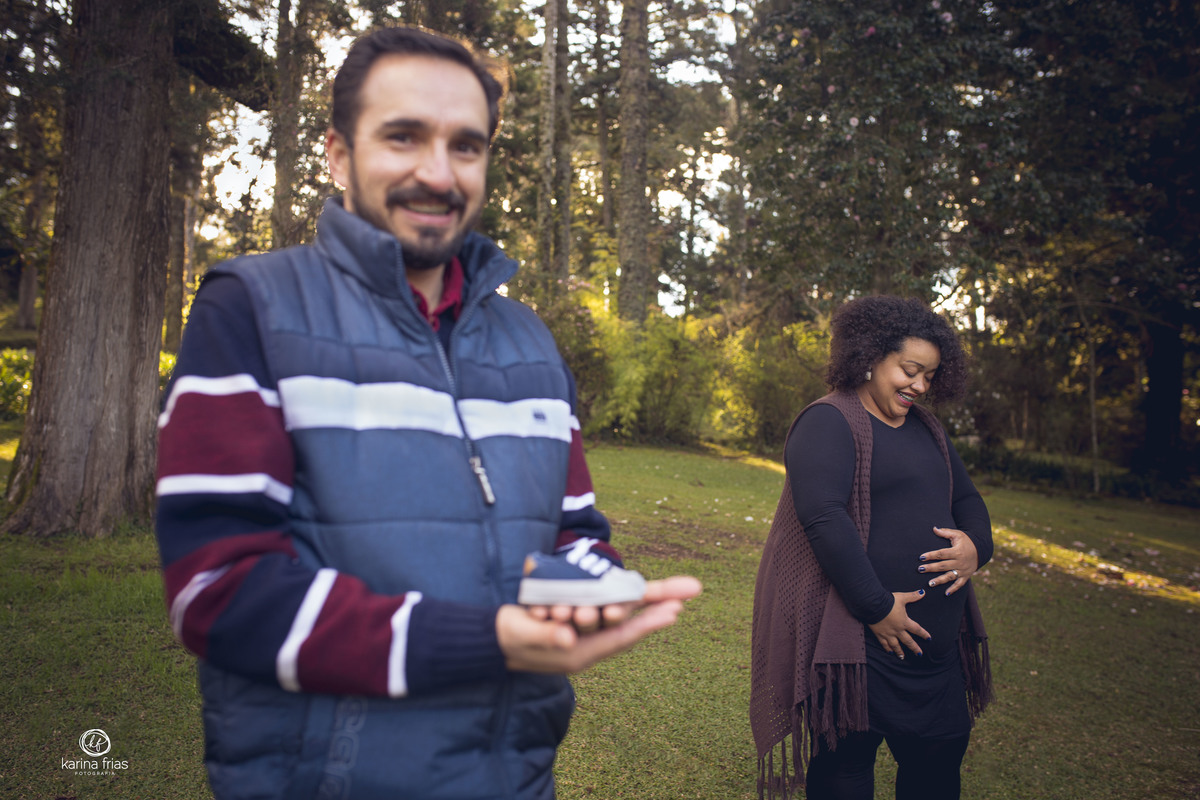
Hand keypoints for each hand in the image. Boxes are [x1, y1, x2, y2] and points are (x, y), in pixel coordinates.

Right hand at [497, 576, 701, 673]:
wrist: (494, 639)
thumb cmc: (509, 639)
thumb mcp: (523, 635)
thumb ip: (546, 635)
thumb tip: (569, 637)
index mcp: (580, 654)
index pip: (620, 638)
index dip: (648, 624)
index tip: (675, 611)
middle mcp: (589, 643)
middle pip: (628, 624)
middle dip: (654, 610)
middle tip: (682, 599)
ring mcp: (585, 631)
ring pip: (619, 615)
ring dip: (642, 603)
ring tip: (672, 597)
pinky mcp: (578, 616)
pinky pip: (602, 606)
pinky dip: (622, 596)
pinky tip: (647, 593)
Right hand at [868, 591, 929, 658]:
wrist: (873, 605)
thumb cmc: (888, 601)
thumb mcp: (902, 598)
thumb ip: (913, 596)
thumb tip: (923, 592)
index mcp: (904, 622)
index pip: (917, 629)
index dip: (924, 634)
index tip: (929, 639)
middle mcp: (898, 630)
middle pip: (908, 641)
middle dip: (914, 648)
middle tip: (919, 654)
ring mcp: (888, 633)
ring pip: (896, 645)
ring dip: (900, 651)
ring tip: (903, 657)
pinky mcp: (879, 634)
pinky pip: (884, 643)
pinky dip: (887, 648)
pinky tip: (889, 652)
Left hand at [918, 526, 978, 595]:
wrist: (981, 549)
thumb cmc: (966, 541)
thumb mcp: (957, 534)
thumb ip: (945, 532)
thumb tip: (934, 528)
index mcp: (957, 551)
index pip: (942, 554)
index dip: (931, 555)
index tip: (921, 557)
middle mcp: (960, 562)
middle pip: (943, 566)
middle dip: (931, 568)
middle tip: (920, 569)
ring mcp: (963, 570)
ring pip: (950, 576)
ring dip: (940, 580)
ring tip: (930, 584)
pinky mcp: (966, 576)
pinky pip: (960, 584)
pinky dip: (954, 589)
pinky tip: (946, 593)